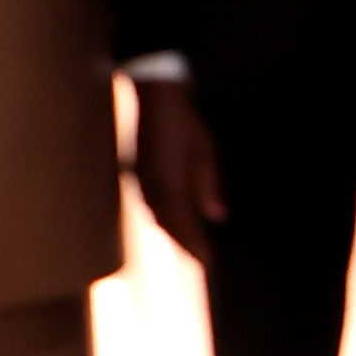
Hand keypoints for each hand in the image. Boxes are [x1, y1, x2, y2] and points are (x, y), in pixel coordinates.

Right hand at [127, 69, 223, 256]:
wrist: (154, 94)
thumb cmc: (183, 122)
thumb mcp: (203, 152)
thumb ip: (207, 185)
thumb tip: (217, 215)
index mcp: (169, 184)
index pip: (182, 225)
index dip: (194, 245)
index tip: (208, 261)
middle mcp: (152, 187)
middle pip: (168, 225)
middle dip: (185, 244)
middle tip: (203, 261)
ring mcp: (142, 181)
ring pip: (157, 216)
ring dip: (173, 234)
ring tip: (191, 248)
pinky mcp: (139, 173)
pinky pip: (150, 203)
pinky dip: (163, 218)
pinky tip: (171, 223)